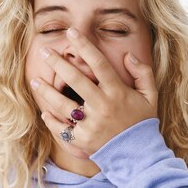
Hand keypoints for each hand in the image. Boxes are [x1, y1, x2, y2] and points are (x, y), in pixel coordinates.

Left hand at [30, 28, 157, 155]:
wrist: (138, 155)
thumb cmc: (142, 122)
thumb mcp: (150, 96)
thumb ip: (142, 73)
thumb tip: (128, 55)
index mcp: (117, 93)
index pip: (99, 63)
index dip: (84, 46)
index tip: (71, 32)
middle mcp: (102, 106)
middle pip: (75, 79)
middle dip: (58, 62)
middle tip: (44, 51)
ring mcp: (90, 124)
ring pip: (62, 104)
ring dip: (47, 91)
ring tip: (36, 81)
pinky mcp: (82, 140)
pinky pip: (61, 128)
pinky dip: (51, 120)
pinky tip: (45, 110)